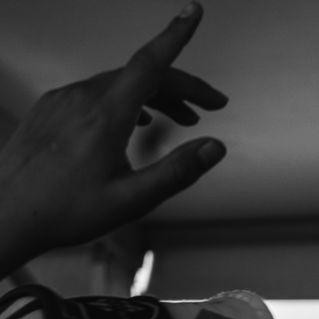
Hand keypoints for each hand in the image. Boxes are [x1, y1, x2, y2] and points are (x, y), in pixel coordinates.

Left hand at [0, 4, 227, 265]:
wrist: (4, 215)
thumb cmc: (65, 211)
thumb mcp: (132, 200)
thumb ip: (177, 171)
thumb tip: (215, 146)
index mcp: (106, 116)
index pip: (150, 64)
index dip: (176, 36)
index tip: (193, 11)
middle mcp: (82, 98)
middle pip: (141, 75)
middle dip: (182, 86)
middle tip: (212, 105)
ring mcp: (62, 101)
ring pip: (118, 83)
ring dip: (155, 95)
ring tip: (182, 119)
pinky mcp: (49, 110)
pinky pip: (95, 92)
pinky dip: (125, 99)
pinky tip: (134, 121)